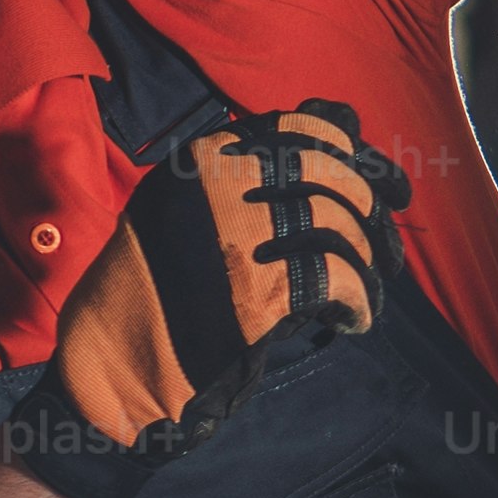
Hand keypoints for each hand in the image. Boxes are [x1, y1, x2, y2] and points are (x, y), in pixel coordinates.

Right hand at [0, 106, 413, 497]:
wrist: (108, 369)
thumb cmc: (150, 295)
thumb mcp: (180, 214)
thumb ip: (241, 182)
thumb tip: (335, 150)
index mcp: (201, 160)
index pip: (304, 128)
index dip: (354, 153)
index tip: (381, 180)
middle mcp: (219, 185)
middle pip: (330, 173)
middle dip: (371, 203)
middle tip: (389, 236)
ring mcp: (237, 235)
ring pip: (339, 222)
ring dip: (370, 256)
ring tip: (371, 284)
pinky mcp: (256, 290)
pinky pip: (338, 278)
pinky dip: (360, 298)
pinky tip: (356, 318)